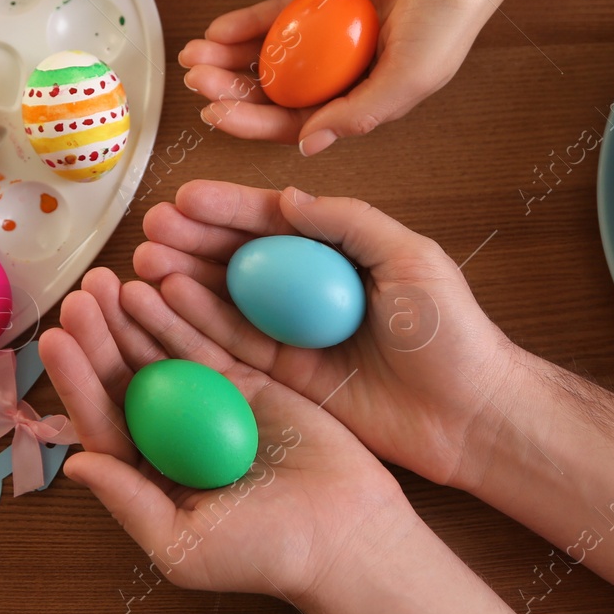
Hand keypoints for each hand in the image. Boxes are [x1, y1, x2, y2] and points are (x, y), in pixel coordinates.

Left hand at [41, 266, 424, 601]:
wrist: (346, 535)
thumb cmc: (265, 554)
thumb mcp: (184, 543)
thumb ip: (129, 502)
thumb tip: (74, 464)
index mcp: (149, 475)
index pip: (103, 420)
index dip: (77, 381)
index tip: (56, 339)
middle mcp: (172, 435)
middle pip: (126, 377)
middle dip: (100, 334)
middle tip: (83, 293)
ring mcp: (209, 403)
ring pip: (161, 351)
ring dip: (133, 316)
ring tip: (110, 281)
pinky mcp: (247, 380)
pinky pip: (208, 340)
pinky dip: (183, 314)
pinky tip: (160, 286)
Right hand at [132, 182, 517, 491]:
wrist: (471, 417)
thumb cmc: (453, 333)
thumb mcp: (410, 258)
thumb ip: (349, 223)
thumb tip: (288, 197)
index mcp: (340, 253)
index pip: (275, 223)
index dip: (229, 209)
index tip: (185, 197)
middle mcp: (308, 290)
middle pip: (239, 258)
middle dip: (193, 240)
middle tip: (151, 228)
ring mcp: (294, 334)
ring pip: (225, 300)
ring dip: (182, 279)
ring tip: (142, 260)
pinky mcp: (285, 379)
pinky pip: (232, 346)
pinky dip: (196, 323)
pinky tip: (165, 301)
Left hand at [179, 0, 519, 153]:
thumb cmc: (453, 12)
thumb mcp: (411, 75)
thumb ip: (360, 111)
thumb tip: (308, 146)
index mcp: (367, 97)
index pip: (299, 122)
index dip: (254, 124)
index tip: (215, 117)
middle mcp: (346, 70)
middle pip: (277, 90)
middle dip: (233, 91)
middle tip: (196, 84)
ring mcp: (333, 30)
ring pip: (271, 53)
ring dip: (231, 59)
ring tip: (193, 58)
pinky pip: (278, 12)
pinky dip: (247, 22)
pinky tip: (216, 30)